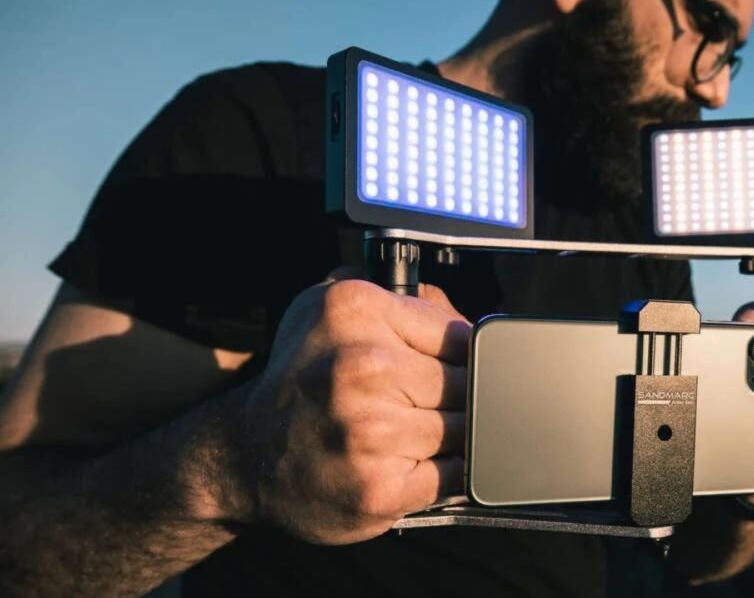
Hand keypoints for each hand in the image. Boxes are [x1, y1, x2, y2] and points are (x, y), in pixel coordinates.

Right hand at [225, 274, 470, 544]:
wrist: (244, 455)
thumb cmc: (302, 382)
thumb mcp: (334, 312)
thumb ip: (406, 301)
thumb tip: (474, 318)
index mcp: (354, 311)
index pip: (459, 332)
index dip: (461, 355)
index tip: (445, 367)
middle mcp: (360, 367)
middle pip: (466, 381)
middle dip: (456, 396)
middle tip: (420, 403)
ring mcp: (371, 431)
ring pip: (466, 428)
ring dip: (451, 436)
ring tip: (410, 433)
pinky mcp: (379, 488)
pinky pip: (455, 474)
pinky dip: (448, 471)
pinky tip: (414, 462)